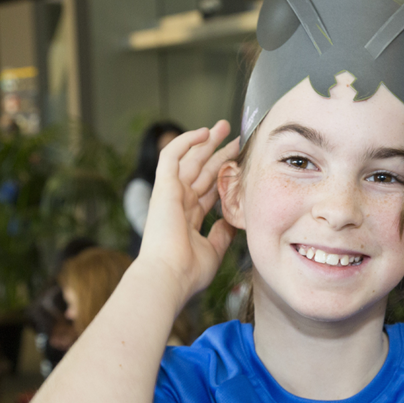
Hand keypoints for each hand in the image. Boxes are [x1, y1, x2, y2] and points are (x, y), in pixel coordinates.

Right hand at [136, 120, 238, 308]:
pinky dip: (185, 142)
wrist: (170, 276)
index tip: (240, 163)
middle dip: (217, 153)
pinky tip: (203, 132)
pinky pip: (172, 156)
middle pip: (201, 171)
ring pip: (189, 159)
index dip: (222, 175)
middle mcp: (179, 204)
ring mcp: (170, 194)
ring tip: (223, 126)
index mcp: (188, 219)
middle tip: (234, 136)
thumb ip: (222, 234)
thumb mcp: (214, 250)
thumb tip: (233, 222)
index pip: (207, 190)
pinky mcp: (164, 187)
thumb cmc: (189, 271)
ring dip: (205, 142)